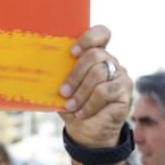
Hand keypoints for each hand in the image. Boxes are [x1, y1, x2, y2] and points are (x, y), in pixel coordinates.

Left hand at [58, 25, 131, 149]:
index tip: (72, 52)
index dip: (88, 38)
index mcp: (95, 54)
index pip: (101, 33)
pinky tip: (82, 113)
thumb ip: (58, 75)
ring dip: (81, 92)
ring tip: (71, 106)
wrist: (86, 131)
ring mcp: (120, 74)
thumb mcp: (62, 89)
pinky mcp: (125, 90)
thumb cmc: (72, 105)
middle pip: (96, 54)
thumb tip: (39, 66)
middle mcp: (110, 61)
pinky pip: (104, 91)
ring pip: (98, 73)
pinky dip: (89, 104)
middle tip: (63, 91)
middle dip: (75, 74)